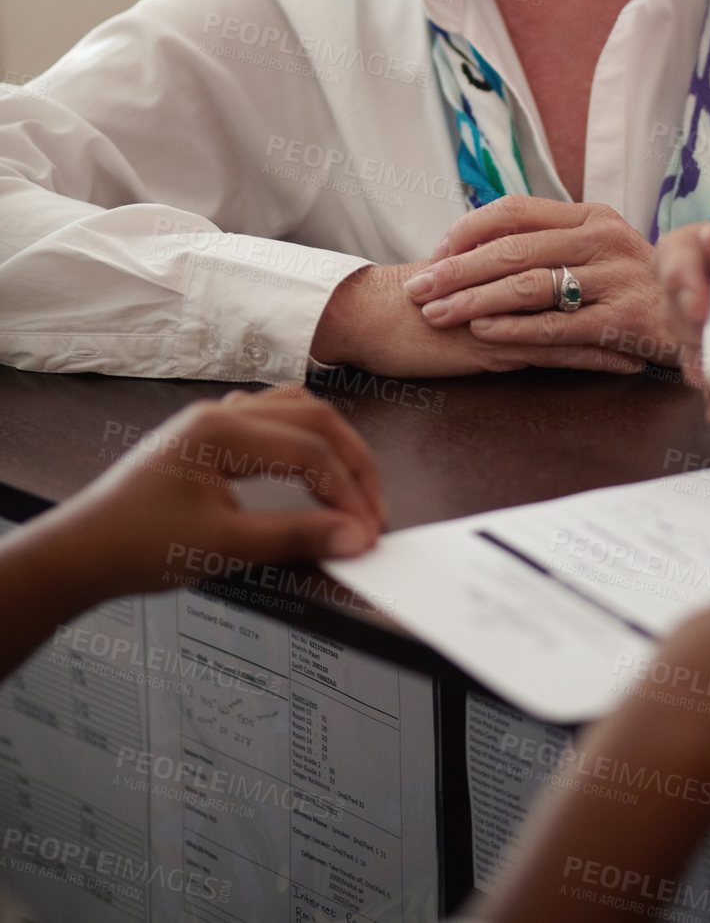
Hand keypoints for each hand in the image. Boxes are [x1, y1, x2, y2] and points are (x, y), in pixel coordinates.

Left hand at [46, 387, 385, 600]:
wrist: (80, 554)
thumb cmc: (133, 546)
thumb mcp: (223, 547)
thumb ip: (295, 537)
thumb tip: (351, 535)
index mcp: (221, 431)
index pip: (310, 452)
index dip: (347, 494)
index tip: (367, 530)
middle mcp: (220, 413)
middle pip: (312, 419)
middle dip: (351, 464)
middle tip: (374, 508)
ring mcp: (212, 420)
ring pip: (294, 410)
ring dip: (331, 443)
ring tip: (352, 484)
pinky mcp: (207, 437)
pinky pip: (269, 418)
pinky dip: (302, 438)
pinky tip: (307, 464)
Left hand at [398, 195, 671, 371]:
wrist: (706, 319)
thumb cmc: (638, 286)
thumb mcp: (601, 250)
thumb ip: (553, 242)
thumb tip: (479, 244)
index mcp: (591, 216)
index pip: (516, 210)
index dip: (469, 230)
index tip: (436, 254)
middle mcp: (604, 239)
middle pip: (514, 249)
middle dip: (456, 270)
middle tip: (417, 288)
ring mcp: (615, 279)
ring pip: (528, 286)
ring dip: (473, 301)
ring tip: (435, 313)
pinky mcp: (624, 320)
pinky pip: (556, 326)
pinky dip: (514, 329)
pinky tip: (481, 332)